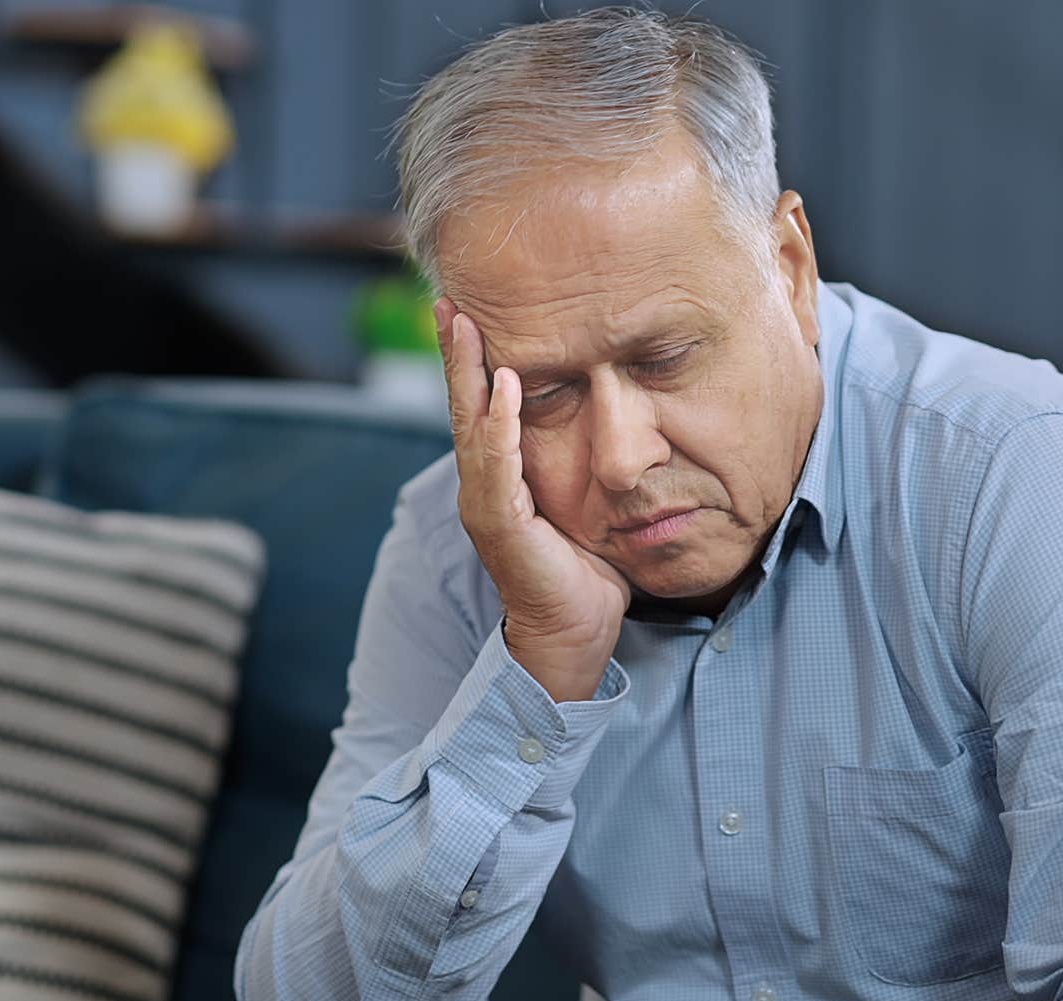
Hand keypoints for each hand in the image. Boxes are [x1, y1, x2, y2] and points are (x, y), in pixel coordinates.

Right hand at [436, 298, 631, 702]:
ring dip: (467, 373)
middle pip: (463, 407)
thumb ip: (580, 467)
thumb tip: (614, 425)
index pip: (482, 409)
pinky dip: (501, 423)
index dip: (474, 363)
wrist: (571, 637)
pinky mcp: (499, 524)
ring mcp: (485, 504)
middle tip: (449, 301)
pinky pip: (498, 464)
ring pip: (470, 426)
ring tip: (464, 325)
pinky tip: (507, 385)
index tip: (470, 314)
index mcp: (499, 480)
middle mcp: (482, 486)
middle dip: (455, 352)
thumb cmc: (583, 575)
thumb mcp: (582, 506)